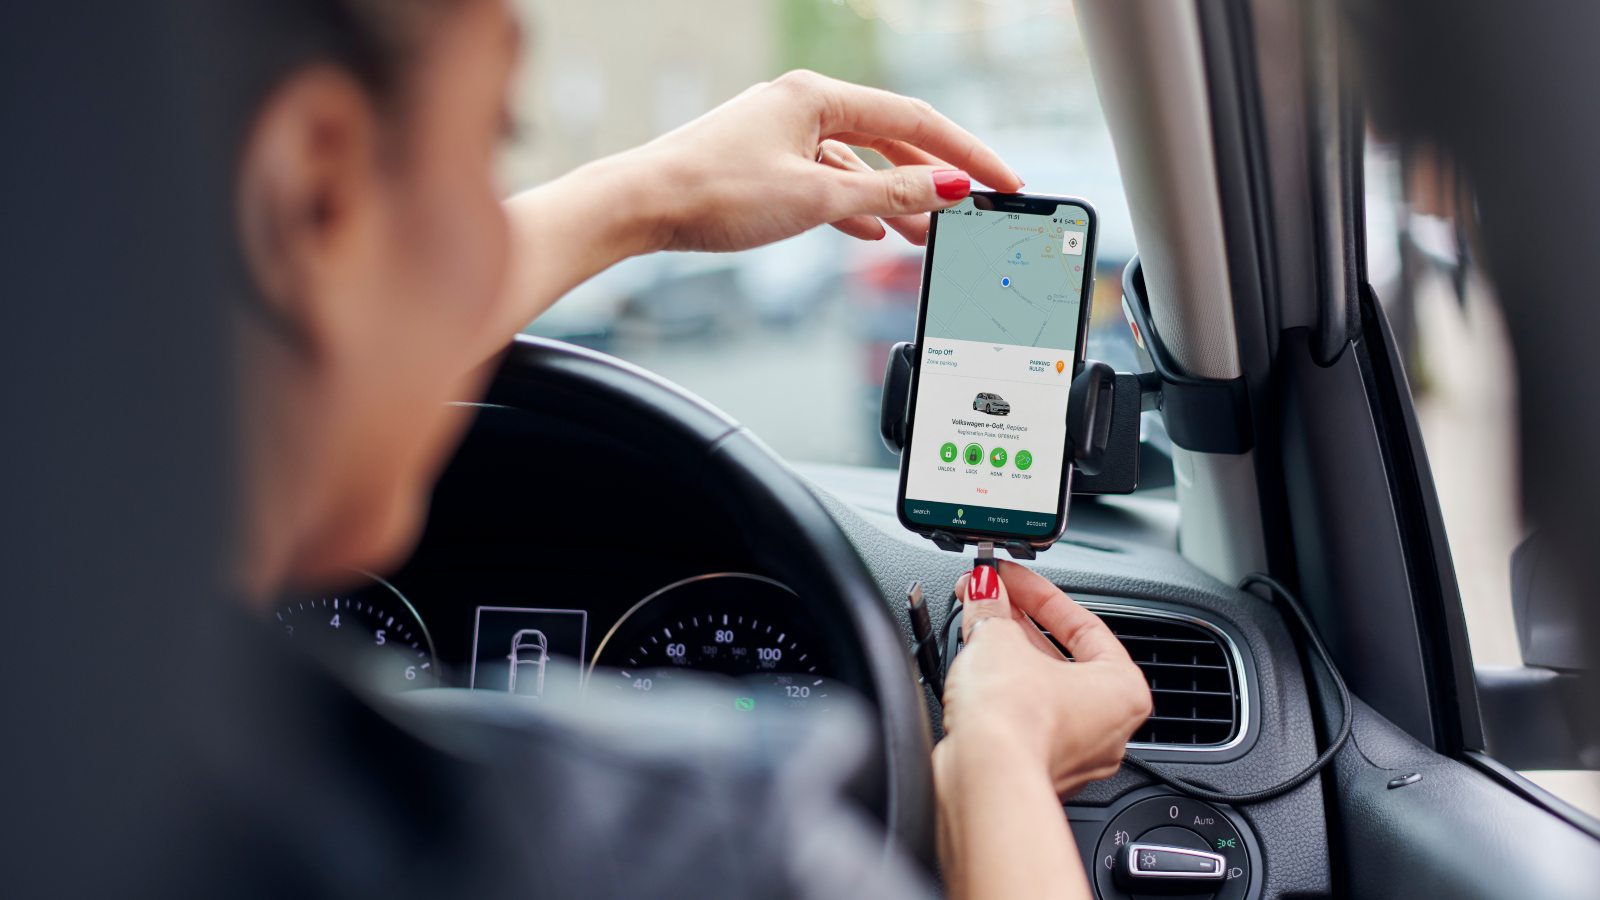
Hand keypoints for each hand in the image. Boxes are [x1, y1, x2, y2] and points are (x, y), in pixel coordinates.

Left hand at [624, 69, 1023, 251]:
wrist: (637, 208)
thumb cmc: (713, 193)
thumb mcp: (814, 197)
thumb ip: (887, 191)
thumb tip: (945, 188)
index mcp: (816, 96)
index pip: (914, 120)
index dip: (965, 156)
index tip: (1002, 183)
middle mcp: (800, 105)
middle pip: (888, 138)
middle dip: (931, 179)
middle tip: (971, 211)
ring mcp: (780, 134)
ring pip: (856, 164)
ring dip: (893, 198)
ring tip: (925, 234)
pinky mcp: (762, 165)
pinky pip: (825, 181)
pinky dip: (853, 204)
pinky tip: (872, 230)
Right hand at [937, 561, 1151, 795]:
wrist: (983, 780)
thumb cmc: (1016, 721)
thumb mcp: (999, 638)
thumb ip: (993, 607)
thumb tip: (984, 589)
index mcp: (1124, 690)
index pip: (1083, 624)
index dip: (1038, 592)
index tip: (1009, 577)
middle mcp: (1107, 728)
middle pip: (1061, 656)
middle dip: (1018, 621)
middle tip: (987, 596)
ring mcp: (1071, 755)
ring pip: (1040, 689)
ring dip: (1007, 654)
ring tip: (974, 626)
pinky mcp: (1034, 770)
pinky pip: (1021, 719)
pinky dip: (999, 692)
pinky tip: (972, 671)